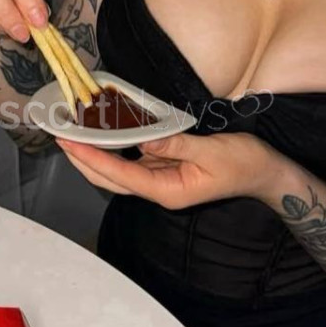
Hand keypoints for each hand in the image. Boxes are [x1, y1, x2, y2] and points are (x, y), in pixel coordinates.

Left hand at [56, 130, 286, 210]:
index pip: (121, 175)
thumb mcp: (211, 150)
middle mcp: (160, 190)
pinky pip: (133, 161)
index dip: (93, 158)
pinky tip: (104, 134)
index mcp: (168, 191)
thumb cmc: (243, 163)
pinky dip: (116, 148)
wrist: (265, 173)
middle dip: (84, 159)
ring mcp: (162, 181)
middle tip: (60, 135)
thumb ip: (175, 144)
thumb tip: (143, 138)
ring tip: (73, 135)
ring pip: (119, 172)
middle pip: (111, 179)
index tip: (70, 142)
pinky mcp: (167, 169)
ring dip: (95, 155)